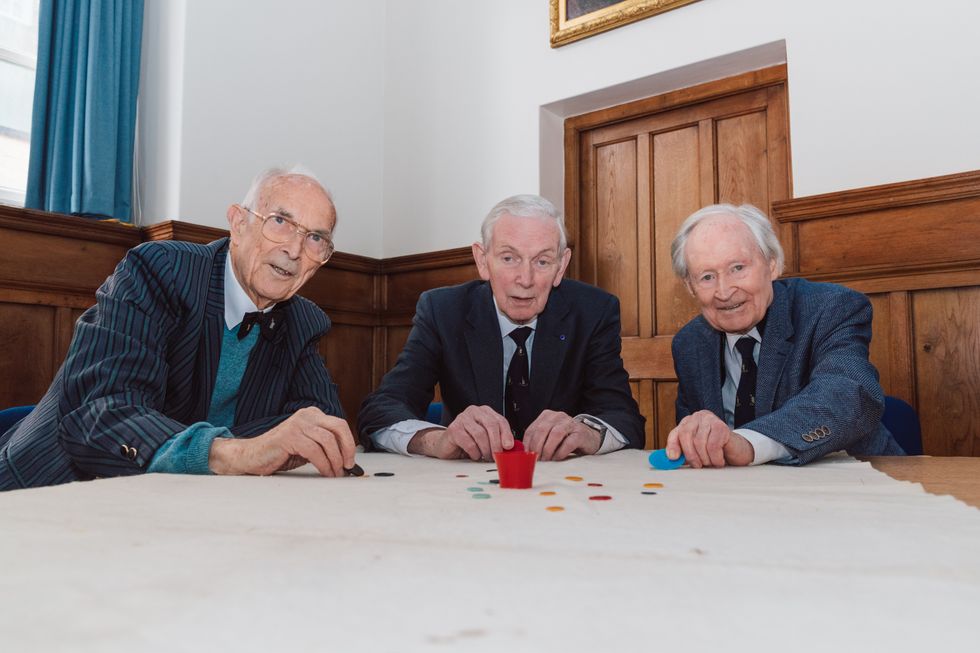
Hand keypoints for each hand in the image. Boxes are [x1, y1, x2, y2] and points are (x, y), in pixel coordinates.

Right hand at [209, 407, 356, 476]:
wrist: (252, 456)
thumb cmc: (281, 453)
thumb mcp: (308, 446)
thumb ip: (324, 447)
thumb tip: (346, 459)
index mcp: (312, 415)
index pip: (339, 425)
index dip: (349, 443)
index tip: (351, 460)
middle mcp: (306, 416)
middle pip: (338, 428)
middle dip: (347, 449)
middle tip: (348, 466)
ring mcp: (297, 424)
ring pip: (327, 441)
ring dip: (335, 460)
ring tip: (335, 473)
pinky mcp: (289, 436)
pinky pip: (314, 451)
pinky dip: (324, 464)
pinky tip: (325, 472)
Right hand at [408, 405, 511, 460]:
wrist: (448, 446)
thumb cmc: (469, 442)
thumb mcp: (486, 439)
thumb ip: (498, 440)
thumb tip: (511, 448)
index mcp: (485, 412)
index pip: (500, 420)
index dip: (506, 434)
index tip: (509, 447)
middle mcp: (474, 411)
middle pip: (491, 425)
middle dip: (497, 443)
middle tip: (498, 455)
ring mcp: (462, 418)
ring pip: (480, 434)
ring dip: (485, 449)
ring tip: (485, 457)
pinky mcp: (453, 429)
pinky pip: (469, 442)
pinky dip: (474, 452)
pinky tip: (474, 455)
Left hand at [523, 410, 601, 460]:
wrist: (589, 437)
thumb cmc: (566, 438)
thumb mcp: (549, 437)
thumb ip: (538, 441)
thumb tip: (525, 453)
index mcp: (547, 416)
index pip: (532, 429)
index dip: (527, 444)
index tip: (526, 455)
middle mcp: (558, 417)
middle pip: (542, 430)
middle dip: (537, 447)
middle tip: (536, 459)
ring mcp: (570, 423)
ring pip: (555, 434)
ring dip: (548, 449)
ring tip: (546, 459)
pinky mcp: (580, 433)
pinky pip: (568, 442)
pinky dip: (560, 452)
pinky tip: (557, 458)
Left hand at [665, 410, 753, 467]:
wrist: (737, 451)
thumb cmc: (715, 452)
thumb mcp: (696, 453)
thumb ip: (682, 454)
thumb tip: (670, 458)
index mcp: (688, 422)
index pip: (676, 433)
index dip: (673, 446)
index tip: (673, 458)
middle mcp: (698, 418)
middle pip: (685, 435)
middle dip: (690, 455)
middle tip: (698, 465)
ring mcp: (710, 420)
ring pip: (699, 442)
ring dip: (705, 458)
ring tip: (711, 462)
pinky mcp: (722, 426)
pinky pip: (713, 445)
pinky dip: (715, 458)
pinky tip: (719, 460)